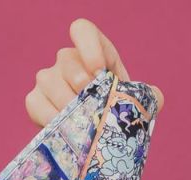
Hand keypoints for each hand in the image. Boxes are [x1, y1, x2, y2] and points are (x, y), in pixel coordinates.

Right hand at [25, 18, 161, 127]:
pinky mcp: (35, 101)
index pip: (82, 30)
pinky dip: (49, 117)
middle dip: (79, 83)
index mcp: (91, 51)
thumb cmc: (114, 114)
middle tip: (91, 105)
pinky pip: (36, 103)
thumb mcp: (133, 102)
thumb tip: (156, 97)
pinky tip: (64, 131)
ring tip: (80, 123)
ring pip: (49, 81)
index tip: (98, 71)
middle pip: (66, 59)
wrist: (95, 138)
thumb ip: (146, 96)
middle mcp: (66, 60)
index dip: (89, 47)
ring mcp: (48, 80)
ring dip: (66, 104)